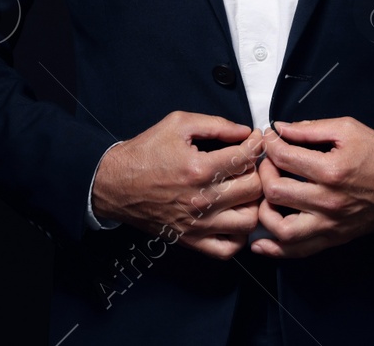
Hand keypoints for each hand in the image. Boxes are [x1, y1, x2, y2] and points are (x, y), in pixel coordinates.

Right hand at [92, 110, 265, 258]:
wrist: (115, 183)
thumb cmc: (145, 152)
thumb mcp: (178, 124)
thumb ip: (215, 124)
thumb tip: (244, 132)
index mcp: (199, 168)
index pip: (246, 157)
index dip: (256, 144)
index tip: (255, 141)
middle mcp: (201, 199)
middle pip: (254, 188)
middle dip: (257, 171)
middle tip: (251, 164)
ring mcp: (198, 224)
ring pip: (249, 220)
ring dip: (253, 204)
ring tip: (245, 191)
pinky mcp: (191, 240)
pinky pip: (229, 248)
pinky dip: (239, 235)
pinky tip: (234, 217)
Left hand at [250, 116, 373, 258]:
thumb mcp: (348, 129)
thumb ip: (310, 128)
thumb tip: (280, 128)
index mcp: (331, 171)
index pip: (284, 158)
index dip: (270, 144)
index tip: (270, 139)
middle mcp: (328, 201)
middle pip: (275, 192)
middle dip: (263, 173)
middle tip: (267, 163)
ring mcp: (330, 224)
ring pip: (281, 229)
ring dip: (263, 211)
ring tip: (264, 196)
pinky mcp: (333, 238)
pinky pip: (298, 251)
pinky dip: (275, 249)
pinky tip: (260, 241)